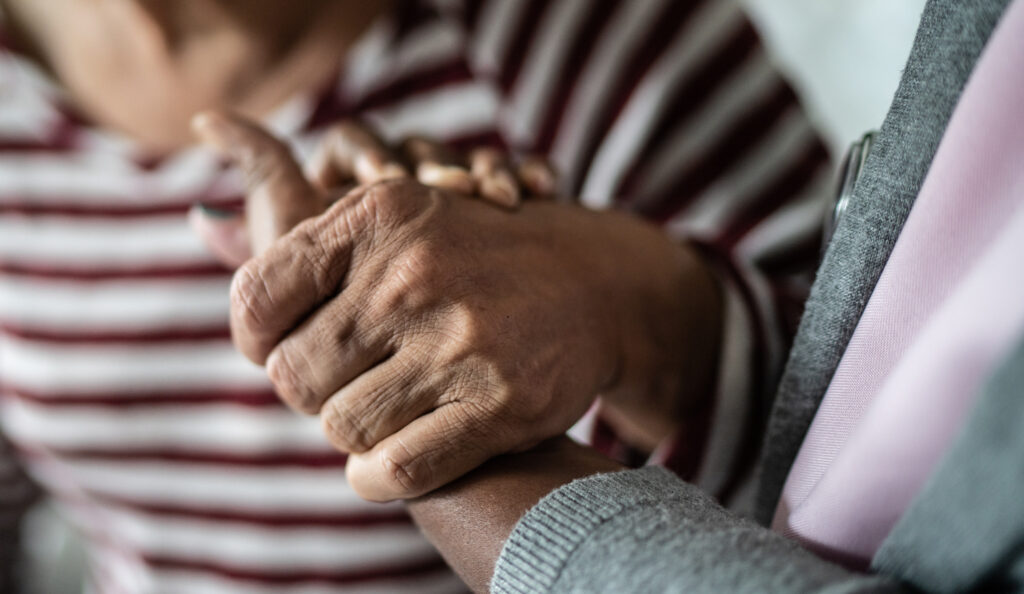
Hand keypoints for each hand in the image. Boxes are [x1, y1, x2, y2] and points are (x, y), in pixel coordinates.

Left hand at [192, 113, 720, 500]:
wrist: (595, 282)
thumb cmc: (473, 258)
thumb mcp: (398, 216)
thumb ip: (308, 232)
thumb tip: (205, 229)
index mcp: (378, 215)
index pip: (256, 298)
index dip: (255, 338)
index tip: (281, 347)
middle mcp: (413, 273)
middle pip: (292, 376)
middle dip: (308, 390)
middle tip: (342, 381)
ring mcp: (459, 341)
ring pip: (341, 428)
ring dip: (352, 432)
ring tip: (382, 409)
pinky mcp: (499, 404)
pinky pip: (393, 471)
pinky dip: (376, 477)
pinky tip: (387, 461)